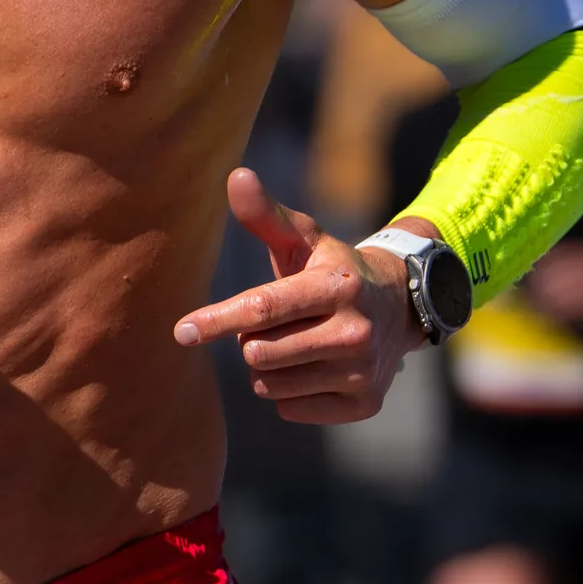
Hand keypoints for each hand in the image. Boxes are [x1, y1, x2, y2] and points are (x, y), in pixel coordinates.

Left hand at [172, 168, 413, 423]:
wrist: (400, 308)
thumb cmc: (332, 270)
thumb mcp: (305, 240)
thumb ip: (266, 216)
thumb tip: (235, 175)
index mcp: (336, 286)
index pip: (263, 308)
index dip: (218, 320)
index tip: (182, 331)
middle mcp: (354, 331)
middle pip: (258, 352)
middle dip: (250, 339)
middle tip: (276, 323)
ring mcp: (361, 372)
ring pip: (270, 385)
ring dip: (267, 367)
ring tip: (295, 343)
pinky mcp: (363, 404)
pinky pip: (289, 409)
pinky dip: (288, 392)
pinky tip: (313, 368)